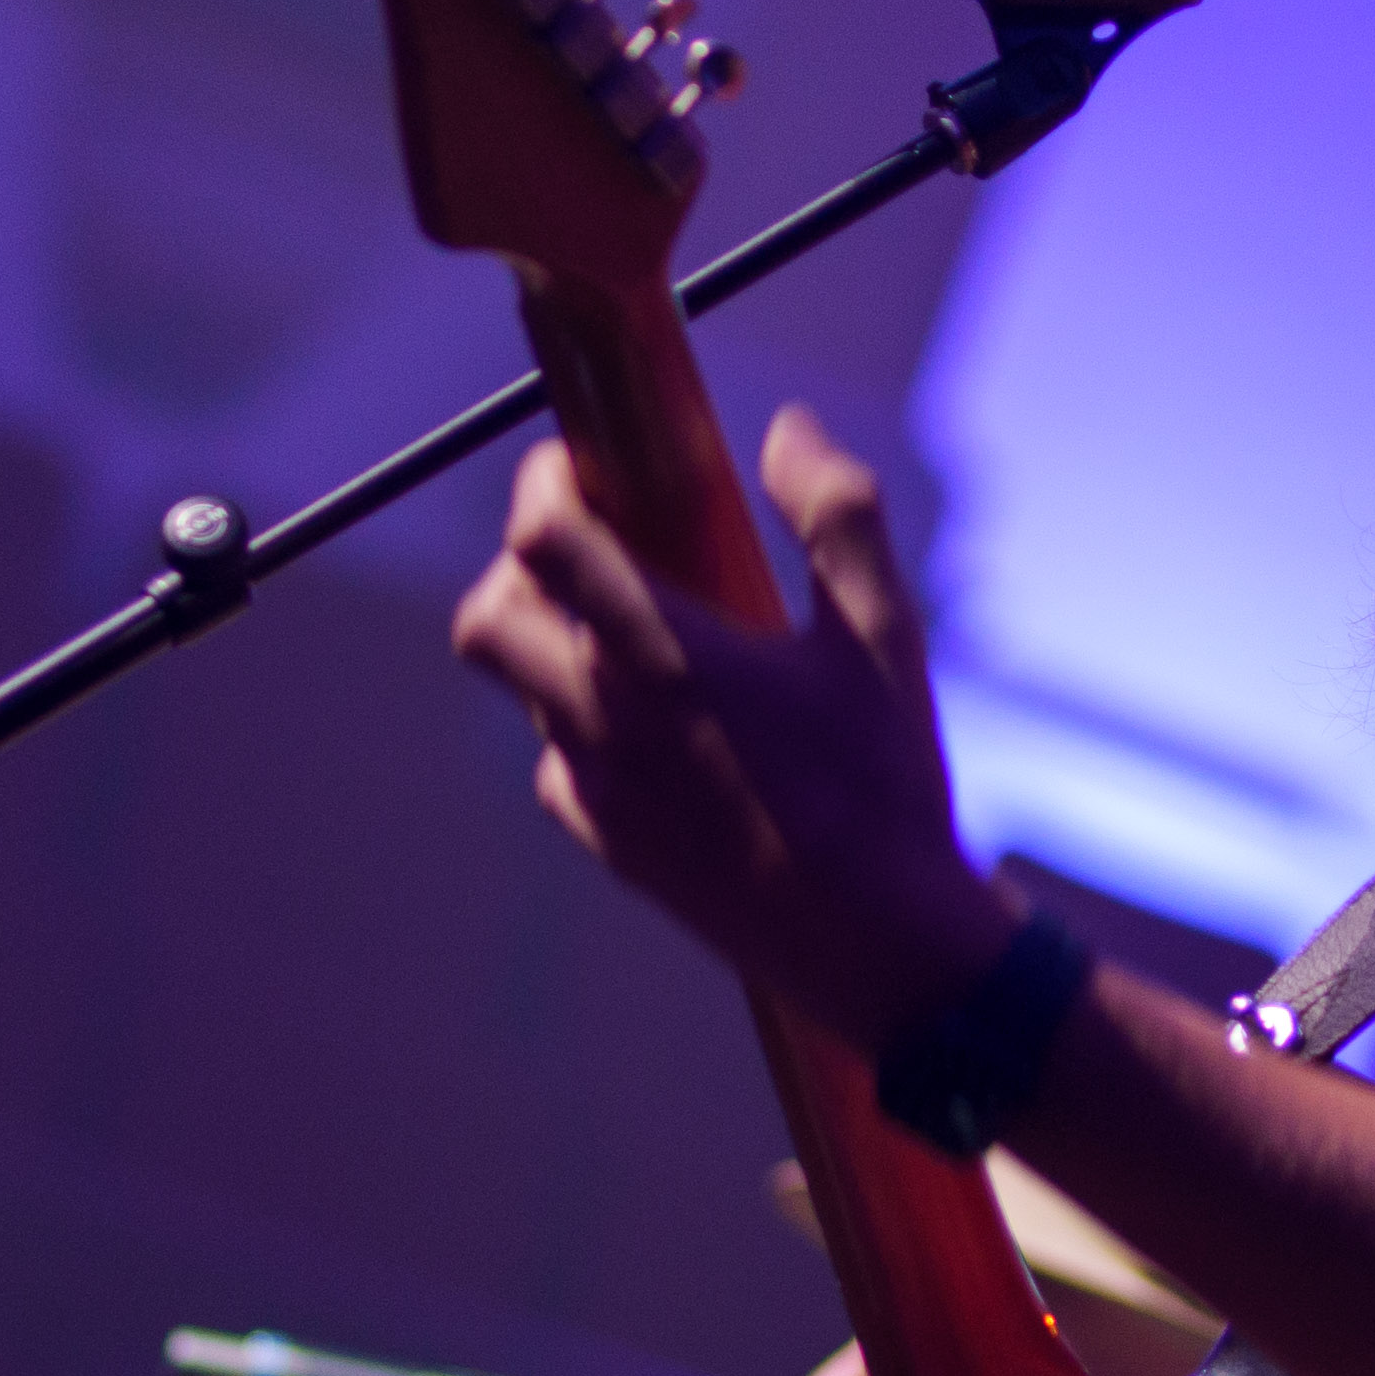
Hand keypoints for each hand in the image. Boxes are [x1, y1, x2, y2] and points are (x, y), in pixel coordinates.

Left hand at [448, 409, 1020, 1044]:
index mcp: (666, 658)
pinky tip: (667, 729)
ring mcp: (598, 792)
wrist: (881, 945)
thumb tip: (789, 430)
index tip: (580, 471)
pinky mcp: (608, 845)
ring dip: (559, 648)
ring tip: (647, 638)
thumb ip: (836, 515)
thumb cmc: (887, 785)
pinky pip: (561, 764)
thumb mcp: (883, 634)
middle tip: (589, 553)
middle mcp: (607, 723)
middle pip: (487, 620)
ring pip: (523, 692)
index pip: (542, 543)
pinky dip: (586, 728)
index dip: (542, 486)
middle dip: (520, 570)